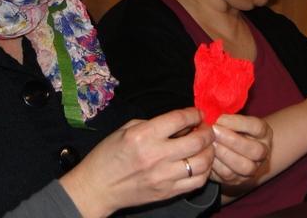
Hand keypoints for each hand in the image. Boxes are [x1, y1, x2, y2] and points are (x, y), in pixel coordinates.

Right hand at [59, 107, 215, 217]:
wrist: (97, 188)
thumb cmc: (108, 155)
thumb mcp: (126, 129)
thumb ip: (154, 124)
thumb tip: (180, 124)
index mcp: (143, 135)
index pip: (179, 119)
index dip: (194, 114)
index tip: (198, 113)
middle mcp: (156, 155)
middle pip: (197, 141)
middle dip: (207, 131)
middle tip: (206, 129)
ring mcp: (163, 177)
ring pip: (202, 163)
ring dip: (209, 151)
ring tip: (206, 146)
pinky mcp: (167, 193)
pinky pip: (196, 182)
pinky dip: (204, 171)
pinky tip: (199, 163)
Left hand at [210, 114, 271, 199]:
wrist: (232, 150)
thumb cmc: (230, 129)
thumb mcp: (232, 120)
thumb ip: (226, 117)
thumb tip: (211, 114)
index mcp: (264, 133)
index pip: (256, 127)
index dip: (237, 122)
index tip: (219, 118)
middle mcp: (263, 152)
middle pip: (255, 150)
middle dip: (232, 140)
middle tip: (214, 131)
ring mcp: (253, 169)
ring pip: (244, 166)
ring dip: (224, 154)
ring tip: (210, 144)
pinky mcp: (238, 180)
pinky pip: (228, 176)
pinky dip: (216, 165)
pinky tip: (207, 155)